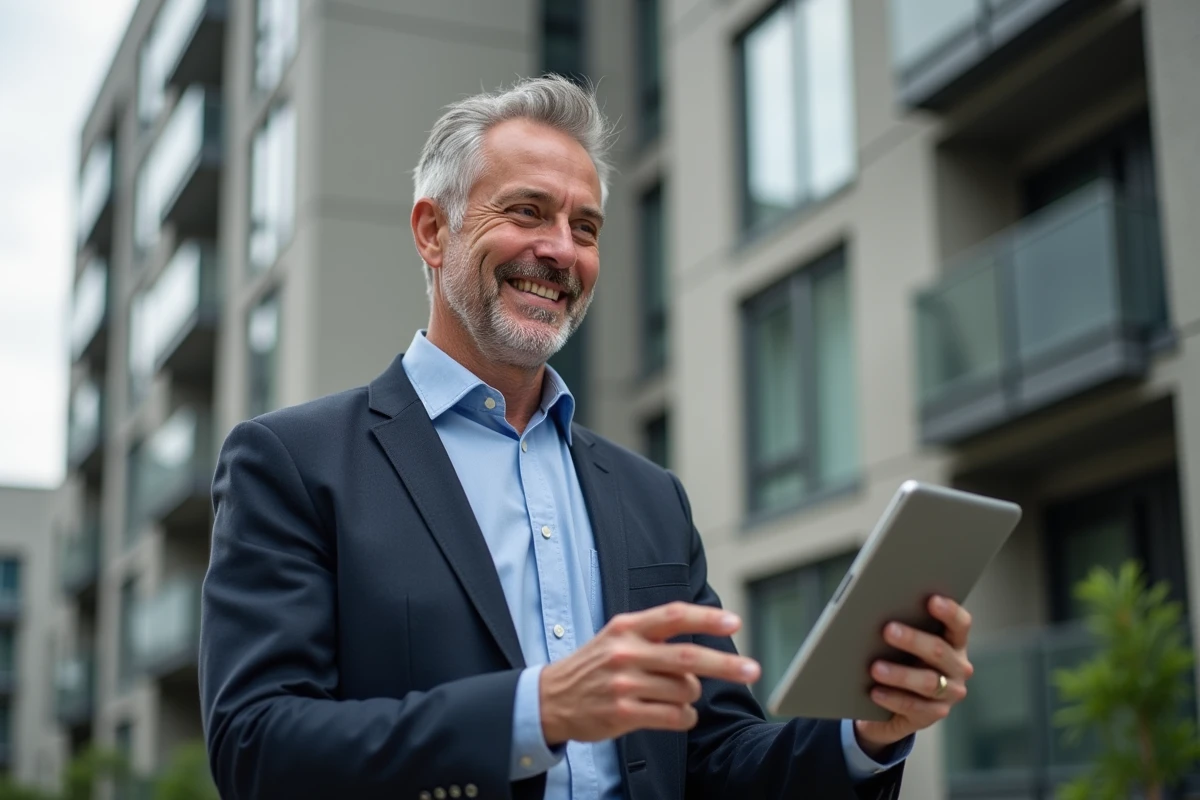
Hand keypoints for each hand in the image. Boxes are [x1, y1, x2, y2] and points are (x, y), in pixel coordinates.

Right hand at [539, 602, 760, 744]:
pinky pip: (674, 717)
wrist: (551, 698)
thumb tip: (702, 637)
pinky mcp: (623, 713)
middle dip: (726, 664)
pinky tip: (678, 714)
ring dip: (693, 696)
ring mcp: (624, 684)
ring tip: (679, 697)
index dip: (706, 618)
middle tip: (752, 670)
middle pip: (687, 657)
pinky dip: (685, 717)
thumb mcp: (616, 636)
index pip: (673, 616)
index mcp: (627, 627)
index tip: (734, 622)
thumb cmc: (594, 665)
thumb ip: (653, 633)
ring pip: (684, 690)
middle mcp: (626, 652)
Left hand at [854, 595, 973, 753]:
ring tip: (875, 668)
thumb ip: (900, 626)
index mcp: (953, 641)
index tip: (931, 600)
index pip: (960, 624)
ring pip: (928, 682)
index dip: (949, 611)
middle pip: (939, 651)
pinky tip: (875, 692)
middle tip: (887, 630)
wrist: (886, 704)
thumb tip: (875, 609)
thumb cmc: (895, 659)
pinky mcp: (933, 715)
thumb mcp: (900, 643)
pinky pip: (914, 707)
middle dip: (913, 639)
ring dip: (901, 674)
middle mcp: (957, 667)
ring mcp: (949, 693)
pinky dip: (893, 698)